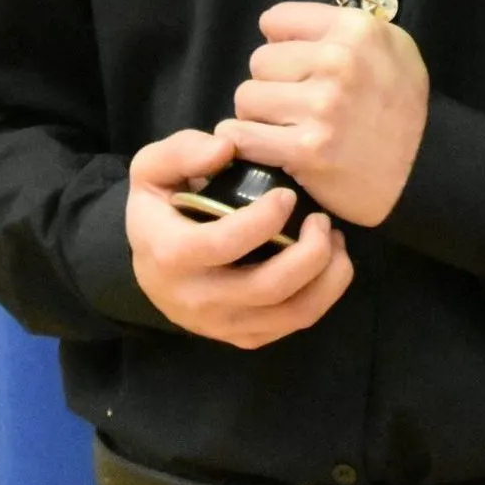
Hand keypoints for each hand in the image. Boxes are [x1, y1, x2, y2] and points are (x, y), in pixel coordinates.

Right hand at [125, 129, 352, 347]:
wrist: (150, 262)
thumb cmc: (159, 207)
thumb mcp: (152, 169)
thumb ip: (182, 151)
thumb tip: (226, 148)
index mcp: (171, 254)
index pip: (224, 244)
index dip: (263, 220)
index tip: (286, 195)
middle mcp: (197, 299)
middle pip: (268, 287)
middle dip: (310, 252)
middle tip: (322, 219)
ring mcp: (223, 324)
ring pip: (292, 314)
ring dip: (327, 277)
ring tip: (334, 240)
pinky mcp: (244, 336)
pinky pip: (294, 324)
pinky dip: (323, 295)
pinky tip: (327, 263)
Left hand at [218, 0, 429, 226]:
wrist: (426, 169)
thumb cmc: (403, 105)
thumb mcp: (391, 46)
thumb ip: (342, 30)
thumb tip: (284, 32)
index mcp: (356, 29)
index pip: (276, 20)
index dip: (282, 43)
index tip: (297, 63)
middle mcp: (338, 61)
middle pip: (260, 60)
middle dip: (273, 82)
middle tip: (296, 101)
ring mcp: (321, 106)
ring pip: (247, 97)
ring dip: (260, 114)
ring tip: (287, 124)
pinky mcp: (306, 148)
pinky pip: (244, 136)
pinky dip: (246, 142)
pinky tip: (264, 145)